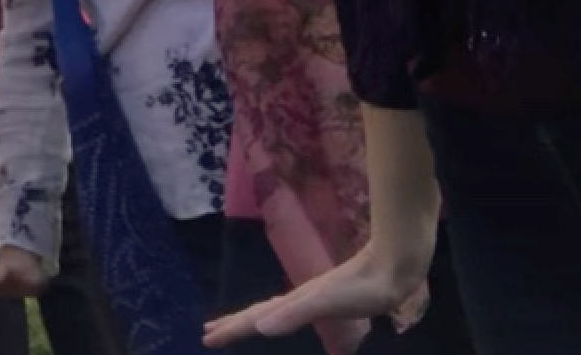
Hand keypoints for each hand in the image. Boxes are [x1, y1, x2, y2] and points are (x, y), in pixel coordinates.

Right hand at [203, 242, 430, 347]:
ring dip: (253, 319)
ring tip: (242, 325)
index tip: (207, 338)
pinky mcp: (331, 299)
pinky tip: (288, 319)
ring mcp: (314, 298)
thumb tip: (260, 327)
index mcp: (294, 301)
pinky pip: (292, 311)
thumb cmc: (364, 286)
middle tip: (210, 332)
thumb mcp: (327, 301)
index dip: (232, 328)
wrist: (394, 264)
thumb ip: (295, 313)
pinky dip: (279, 317)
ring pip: (274, 311)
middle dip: (234, 323)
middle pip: (258, 312)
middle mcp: (299, 298)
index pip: (254, 317)